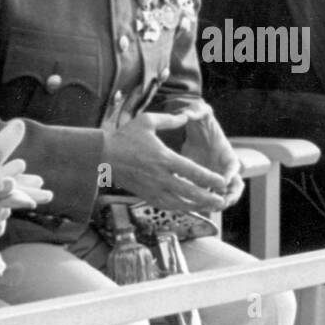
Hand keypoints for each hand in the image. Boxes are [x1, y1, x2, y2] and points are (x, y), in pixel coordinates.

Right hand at [104, 111, 232, 212]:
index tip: (222, 181)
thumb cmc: (124, 137)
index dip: (209, 178)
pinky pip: (166, 206)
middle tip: (221, 200)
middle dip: (207, 198)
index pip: (192, 172)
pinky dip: (179, 208)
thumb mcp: (147, 121)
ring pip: (179, 203)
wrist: (103, 156)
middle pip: (189, 192)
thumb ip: (169, 119)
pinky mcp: (146, 195)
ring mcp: (153, 188)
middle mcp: (160, 177)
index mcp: (164, 158)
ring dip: (196, 206)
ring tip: (210, 207)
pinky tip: (189, 207)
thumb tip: (185, 116)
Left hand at [180, 103, 243, 208]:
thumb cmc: (200, 121)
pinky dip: (203, 203)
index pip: (234, 167)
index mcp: (228, 154)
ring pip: (223, 196)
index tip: (223, 181)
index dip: (230, 175)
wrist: (193, 130)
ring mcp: (216, 177)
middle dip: (229, 196)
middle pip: (235, 188)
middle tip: (221, 203)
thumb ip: (197, 111)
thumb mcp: (200, 113)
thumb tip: (190, 111)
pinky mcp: (205, 183)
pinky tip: (193, 206)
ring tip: (207, 209)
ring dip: (218, 204)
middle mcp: (225, 169)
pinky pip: (207, 197)